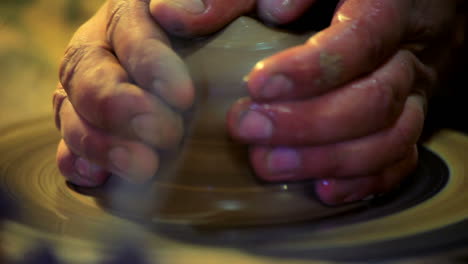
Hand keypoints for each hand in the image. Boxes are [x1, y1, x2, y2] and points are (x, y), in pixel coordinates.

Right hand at [53, 0, 254, 185]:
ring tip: (141, 167)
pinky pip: (68, 142)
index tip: (183, 96)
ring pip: (71, 111)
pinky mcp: (90, 124)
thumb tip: (181, 12)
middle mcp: (102, 47)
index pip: (129, 32)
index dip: (151, 64)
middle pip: (89, 73)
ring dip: (101, 143)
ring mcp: (89, 87)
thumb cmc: (229, 30)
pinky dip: (78, 161)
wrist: (215, 58)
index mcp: (133, 11)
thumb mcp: (237, 4)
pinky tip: (96, 177)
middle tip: (165, 134)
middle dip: (120, 108)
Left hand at [227, 0, 463, 203]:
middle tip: (249, 128)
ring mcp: (414, 92)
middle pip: (376, 99)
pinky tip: (322, 188)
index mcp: (388, 3)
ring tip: (271, 164)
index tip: (258, 85)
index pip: (363, 38)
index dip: (312, 70)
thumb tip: (187, 19)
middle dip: (308, 125)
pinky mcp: (409, 120)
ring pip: (392, 137)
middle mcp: (410, 51)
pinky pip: (401, 159)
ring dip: (329, 160)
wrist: (384, 6)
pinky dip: (364, 180)